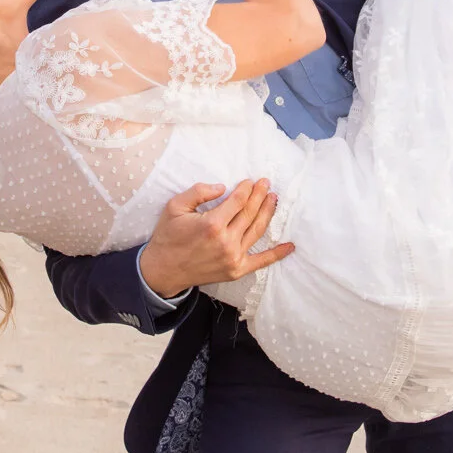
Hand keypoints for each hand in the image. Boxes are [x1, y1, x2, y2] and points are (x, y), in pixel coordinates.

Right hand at [137, 178, 293, 297]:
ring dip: (267, 213)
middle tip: (267, 183)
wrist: (163, 270)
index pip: (238, 201)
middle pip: (250, 213)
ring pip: (257, 230)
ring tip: (273, 199)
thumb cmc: (168, 236)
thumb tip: (222, 187)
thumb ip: (198, 192)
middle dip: (260, 195)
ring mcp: (233, 257)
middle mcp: (226, 241)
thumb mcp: (175, 207)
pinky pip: (261, 261)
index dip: (246, 189)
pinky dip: (276, 254)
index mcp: (212, 224)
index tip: (250, 181)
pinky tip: (290, 246)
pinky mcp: (236, 270)